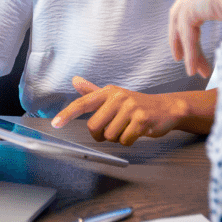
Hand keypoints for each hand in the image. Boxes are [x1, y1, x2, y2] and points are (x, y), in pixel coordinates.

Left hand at [51, 76, 187, 145]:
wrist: (166, 108)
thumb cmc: (137, 104)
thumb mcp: (114, 95)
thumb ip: (93, 91)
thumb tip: (75, 80)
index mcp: (108, 92)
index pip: (83, 103)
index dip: (67, 114)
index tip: (55, 124)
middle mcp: (118, 97)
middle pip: (94, 126)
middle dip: (101, 134)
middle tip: (113, 129)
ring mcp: (130, 107)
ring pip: (110, 135)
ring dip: (117, 137)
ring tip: (128, 127)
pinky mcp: (142, 119)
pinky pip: (125, 140)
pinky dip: (129, 141)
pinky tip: (137, 131)